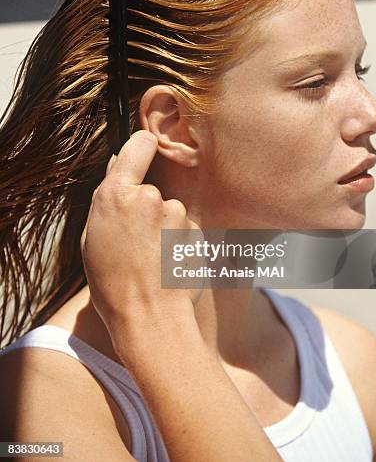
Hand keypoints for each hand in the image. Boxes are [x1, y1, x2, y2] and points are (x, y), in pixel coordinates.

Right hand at [80, 130, 203, 336]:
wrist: (150, 317)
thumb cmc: (112, 282)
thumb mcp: (93, 237)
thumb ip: (107, 196)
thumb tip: (117, 163)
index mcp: (118, 194)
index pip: (140, 144)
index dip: (142, 146)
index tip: (145, 148)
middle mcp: (151, 197)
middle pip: (151, 189)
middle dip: (145, 207)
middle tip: (134, 241)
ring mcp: (178, 214)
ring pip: (169, 211)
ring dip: (163, 227)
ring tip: (150, 259)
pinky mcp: (197, 231)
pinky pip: (184, 229)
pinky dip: (178, 242)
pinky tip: (167, 265)